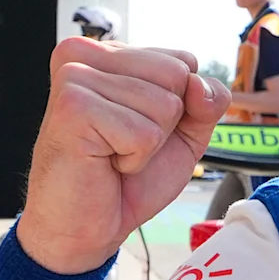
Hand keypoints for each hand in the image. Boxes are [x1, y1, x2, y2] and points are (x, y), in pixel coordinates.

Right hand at [12, 39, 225, 274]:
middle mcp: (86, 55)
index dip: (179, 109)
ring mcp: (75, 77)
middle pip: (177, 77)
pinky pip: (144, 132)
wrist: (85, 226)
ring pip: (164, 105)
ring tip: (111, 153)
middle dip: (164, 125)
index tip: (137, 128)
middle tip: (123, 144)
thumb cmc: (126, 180)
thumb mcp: (183, 134)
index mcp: (109, 53)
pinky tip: (105, 162)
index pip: (184, 61)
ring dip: (147, 145)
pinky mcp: (73, 107)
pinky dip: (134, 158)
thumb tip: (198, 84)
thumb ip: (206, 102)